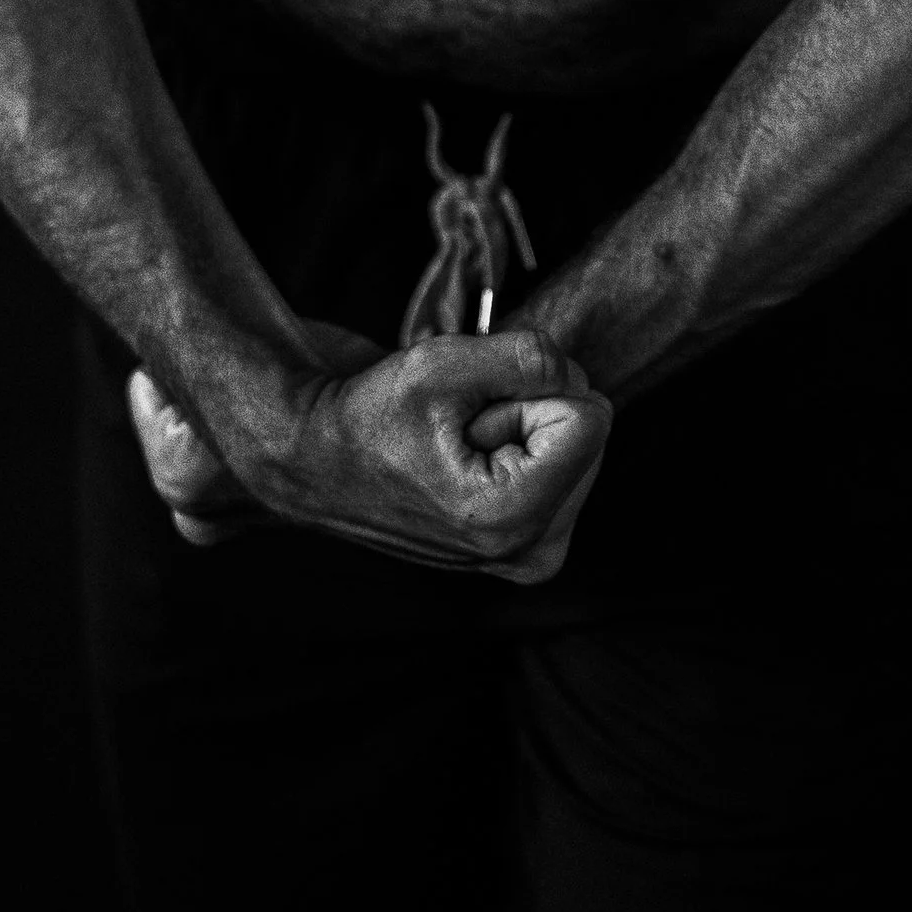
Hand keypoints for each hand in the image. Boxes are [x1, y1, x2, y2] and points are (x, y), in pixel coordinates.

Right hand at [131, 326, 611, 582]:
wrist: (321, 463)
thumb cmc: (369, 416)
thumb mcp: (442, 365)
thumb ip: (526, 357)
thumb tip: (575, 374)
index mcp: (510, 520)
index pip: (590, 418)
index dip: (528, 391)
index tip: (466, 416)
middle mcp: (531, 553)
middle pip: (589, 430)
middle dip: (528, 409)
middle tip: (456, 432)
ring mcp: (533, 554)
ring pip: (580, 442)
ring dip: (522, 425)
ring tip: (456, 446)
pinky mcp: (532, 544)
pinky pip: (565, 462)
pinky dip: (524, 445)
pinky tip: (470, 461)